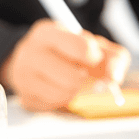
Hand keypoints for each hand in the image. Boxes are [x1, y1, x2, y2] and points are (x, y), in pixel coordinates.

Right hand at [0, 19, 130, 111]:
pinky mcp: (25, 98)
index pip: (82, 48)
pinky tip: (59, 90)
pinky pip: (56, 106)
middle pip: (74, 78)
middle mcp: (30, 53)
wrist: (32, 61)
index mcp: (46, 33)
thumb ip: (113, 58)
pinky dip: (64, 102)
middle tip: (84, 75)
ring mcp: (24, 77)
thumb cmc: (66, 51)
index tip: (94, 59)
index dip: (95, 58)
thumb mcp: (91, 45)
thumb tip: (114, 79)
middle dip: (86, 81)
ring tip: (72, 83)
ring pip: (66, 95)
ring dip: (77, 93)